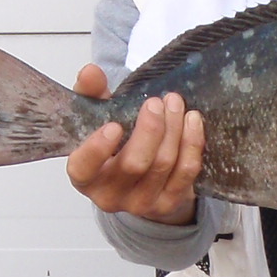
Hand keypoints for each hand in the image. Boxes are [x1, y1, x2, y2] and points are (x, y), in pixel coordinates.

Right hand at [64, 63, 204, 225]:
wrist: (138, 175)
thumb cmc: (113, 142)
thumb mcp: (97, 116)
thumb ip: (91, 93)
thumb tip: (90, 72)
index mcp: (85, 176)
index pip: (84, 167)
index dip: (97, 149)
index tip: (114, 125)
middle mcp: (110, 196)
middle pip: (134, 164)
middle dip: (150, 129)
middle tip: (157, 102)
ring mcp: (141, 204)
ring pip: (163, 164)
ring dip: (173, 129)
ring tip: (175, 103)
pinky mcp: (168, 204)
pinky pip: (186, 172)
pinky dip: (192, 142)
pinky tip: (192, 120)